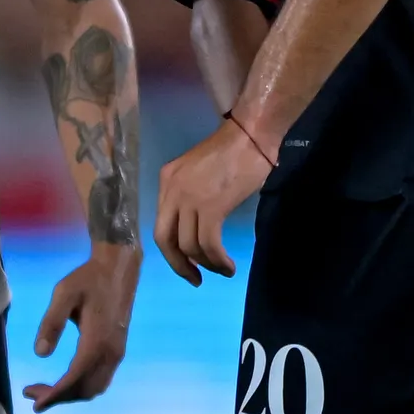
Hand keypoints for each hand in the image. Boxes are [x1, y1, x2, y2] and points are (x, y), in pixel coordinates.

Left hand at [28, 241, 139, 406]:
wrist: (119, 268)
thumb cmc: (88, 278)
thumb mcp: (63, 293)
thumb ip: (51, 323)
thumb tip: (40, 354)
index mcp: (97, 341)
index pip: (74, 378)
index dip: (54, 395)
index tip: (35, 404)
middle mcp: (110, 352)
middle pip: (84, 389)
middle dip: (58, 397)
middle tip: (31, 393)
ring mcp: (116, 353)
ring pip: (94, 387)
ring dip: (70, 394)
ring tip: (44, 390)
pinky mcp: (117, 350)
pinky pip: (101, 379)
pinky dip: (81, 387)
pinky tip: (65, 381)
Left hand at [153, 118, 273, 285]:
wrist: (252, 134)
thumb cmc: (235, 149)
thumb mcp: (200, 171)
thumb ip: (193, 193)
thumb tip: (200, 224)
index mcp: (168, 180)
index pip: (161, 223)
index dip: (173, 249)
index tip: (188, 263)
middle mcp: (172, 190)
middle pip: (164, 240)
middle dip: (179, 265)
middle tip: (195, 278)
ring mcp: (189, 199)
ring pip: (188, 246)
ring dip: (206, 264)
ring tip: (223, 270)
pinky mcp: (211, 207)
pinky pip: (208, 244)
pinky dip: (218, 260)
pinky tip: (228, 266)